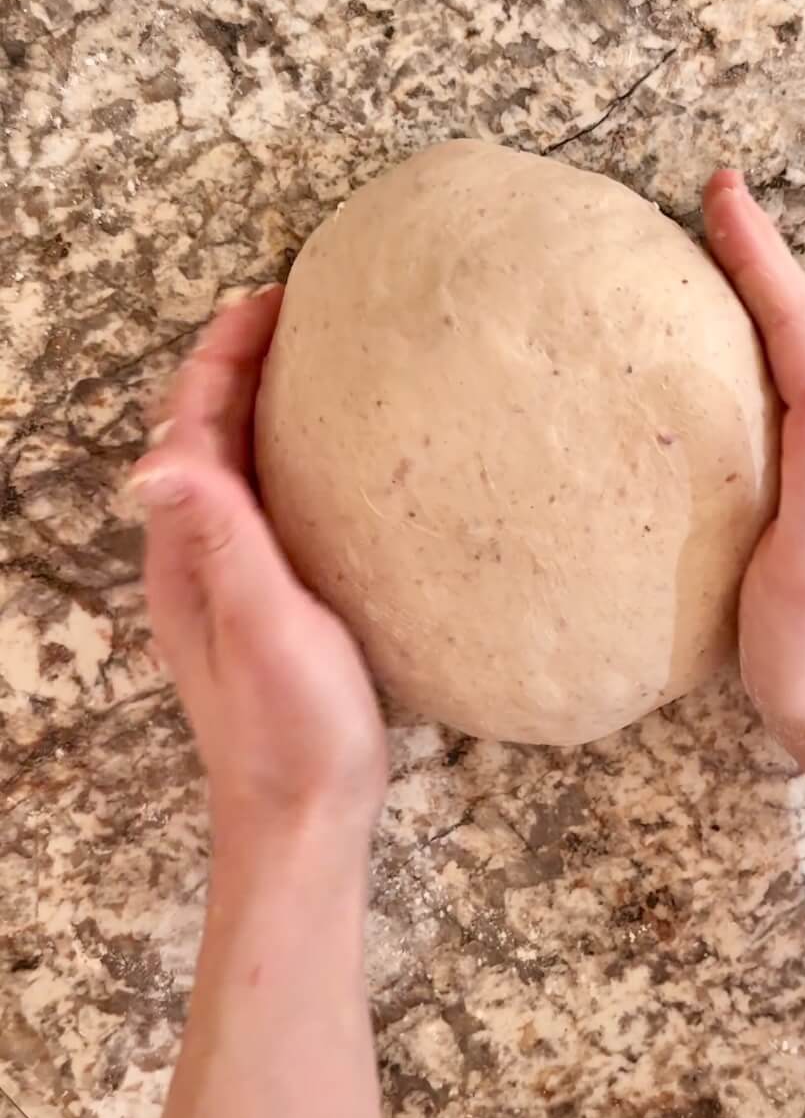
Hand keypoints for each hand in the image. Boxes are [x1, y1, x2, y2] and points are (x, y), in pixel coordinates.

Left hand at [126, 284, 386, 871]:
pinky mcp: (267, 602)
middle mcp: (197, 555)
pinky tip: (334, 462)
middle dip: (238, 364)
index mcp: (189, 550)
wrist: (302, 819)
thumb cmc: (292, 727)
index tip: (274, 299)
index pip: (191, 424)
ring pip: (235, 467)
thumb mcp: (264, 626)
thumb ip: (221, 541)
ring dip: (262, 406)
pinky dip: (288, 456)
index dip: (222, 355)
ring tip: (316, 363)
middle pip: (205, 435)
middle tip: (300, 312)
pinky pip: (266, 502)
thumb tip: (157, 457)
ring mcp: (229, 581)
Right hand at [703, 171, 804, 773]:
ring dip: (761, 300)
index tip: (723, 193)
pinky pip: (782, 398)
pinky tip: (726, 363)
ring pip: (795, 358)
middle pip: (804, 328)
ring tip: (718, 257)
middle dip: (760, 261)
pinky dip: (755, 354)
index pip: (801, 330)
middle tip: (717, 200)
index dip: (761, 259)